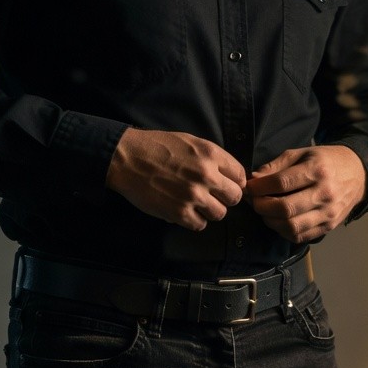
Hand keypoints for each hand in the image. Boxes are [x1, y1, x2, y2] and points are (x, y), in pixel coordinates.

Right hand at [106, 129, 245, 230]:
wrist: (127, 159)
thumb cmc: (157, 147)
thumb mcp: (190, 142)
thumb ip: (212, 158)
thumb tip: (228, 176)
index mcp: (211, 154)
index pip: (240, 175)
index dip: (234, 182)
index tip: (226, 185)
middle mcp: (206, 175)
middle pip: (235, 197)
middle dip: (225, 198)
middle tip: (213, 197)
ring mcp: (193, 195)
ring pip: (220, 213)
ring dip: (210, 211)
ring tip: (197, 204)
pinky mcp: (179, 212)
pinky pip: (200, 225)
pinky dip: (194, 220)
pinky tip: (184, 211)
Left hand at [245, 145, 366, 243]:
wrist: (358, 174)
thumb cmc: (325, 161)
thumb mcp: (301, 153)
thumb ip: (275, 166)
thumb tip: (253, 180)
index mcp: (317, 170)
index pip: (281, 183)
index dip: (259, 187)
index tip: (249, 187)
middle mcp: (324, 194)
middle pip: (284, 208)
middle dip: (261, 206)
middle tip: (254, 201)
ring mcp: (328, 213)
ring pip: (291, 226)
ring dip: (270, 221)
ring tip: (265, 212)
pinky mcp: (329, 226)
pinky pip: (300, 236)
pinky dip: (283, 231)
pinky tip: (279, 221)